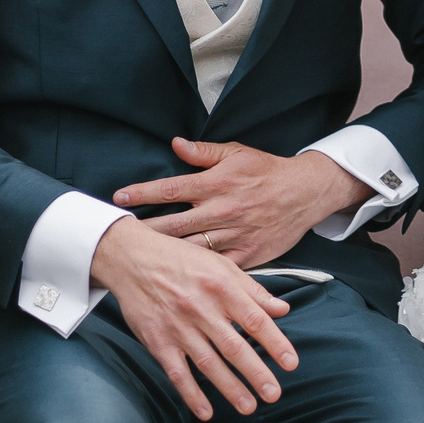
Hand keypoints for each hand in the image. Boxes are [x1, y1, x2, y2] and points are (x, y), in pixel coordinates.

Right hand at [87, 216, 295, 420]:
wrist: (133, 259)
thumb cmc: (182, 260)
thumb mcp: (221, 265)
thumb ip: (253, 290)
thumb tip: (282, 309)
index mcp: (222, 287)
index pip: (255, 320)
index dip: (275, 343)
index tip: (291, 363)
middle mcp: (201, 308)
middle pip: (234, 347)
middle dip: (256, 373)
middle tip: (274, 394)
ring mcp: (178, 327)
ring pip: (208, 364)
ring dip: (230, 388)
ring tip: (249, 407)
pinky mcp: (158, 341)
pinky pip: (177, 372)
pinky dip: (191, 394)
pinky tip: (205, 412)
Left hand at [114, 139, 370, 269]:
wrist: (306, 193)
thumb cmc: (267, 171)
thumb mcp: (237, 153)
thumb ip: (204, 152)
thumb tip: (175, 144)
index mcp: (216, 183)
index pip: (171, 188)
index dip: (142, 193)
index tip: (118, 198)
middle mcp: (222, 210)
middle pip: (173, 224)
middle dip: (144, 231)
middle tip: (118, 237)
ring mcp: (234, 235)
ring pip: (191, 249)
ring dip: (164, 255)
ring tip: (138, 260)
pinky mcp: (247, 256)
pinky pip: (217, 268)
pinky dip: (197, 274)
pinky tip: (176, 279)